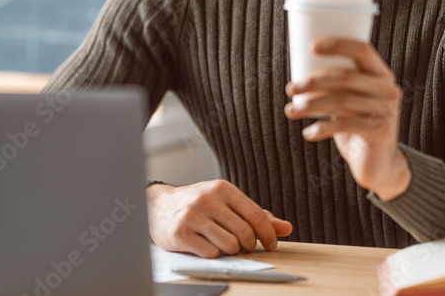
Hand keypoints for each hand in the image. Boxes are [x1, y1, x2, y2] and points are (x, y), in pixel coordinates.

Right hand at [146, 180, 292, 257]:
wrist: (158, 206)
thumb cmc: (198, 205)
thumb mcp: (227, 203)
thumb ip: (256, 215)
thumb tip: (286, 228)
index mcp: (223, 189)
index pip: (255, 215)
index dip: (268, 234)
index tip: (272, 245)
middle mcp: (207, 199)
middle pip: (244, 232)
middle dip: (250, 245)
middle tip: (246, 247)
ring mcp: (192, 216)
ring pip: (229, 245)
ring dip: (232, 251)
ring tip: (225, 245)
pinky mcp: (180, 233)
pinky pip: (210, 253)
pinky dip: (214, 254)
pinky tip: (208, 246)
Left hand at [284, 38, 411, 199]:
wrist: (378, 163)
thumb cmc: (356, 124)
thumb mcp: (350, 100)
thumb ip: (336, 86)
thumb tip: (297, 76)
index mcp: (382, 74)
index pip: (362, 49)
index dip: (338, 44)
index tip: (311, 47)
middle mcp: (388, 89)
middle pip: (345, 77)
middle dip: (313, 81)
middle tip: (291, 88)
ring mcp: (387, 110)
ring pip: (341, 101)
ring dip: (310, 105)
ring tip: (291, 111)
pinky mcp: (380, 131)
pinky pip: (343, 125)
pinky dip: (321, 128)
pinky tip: (308, 133)